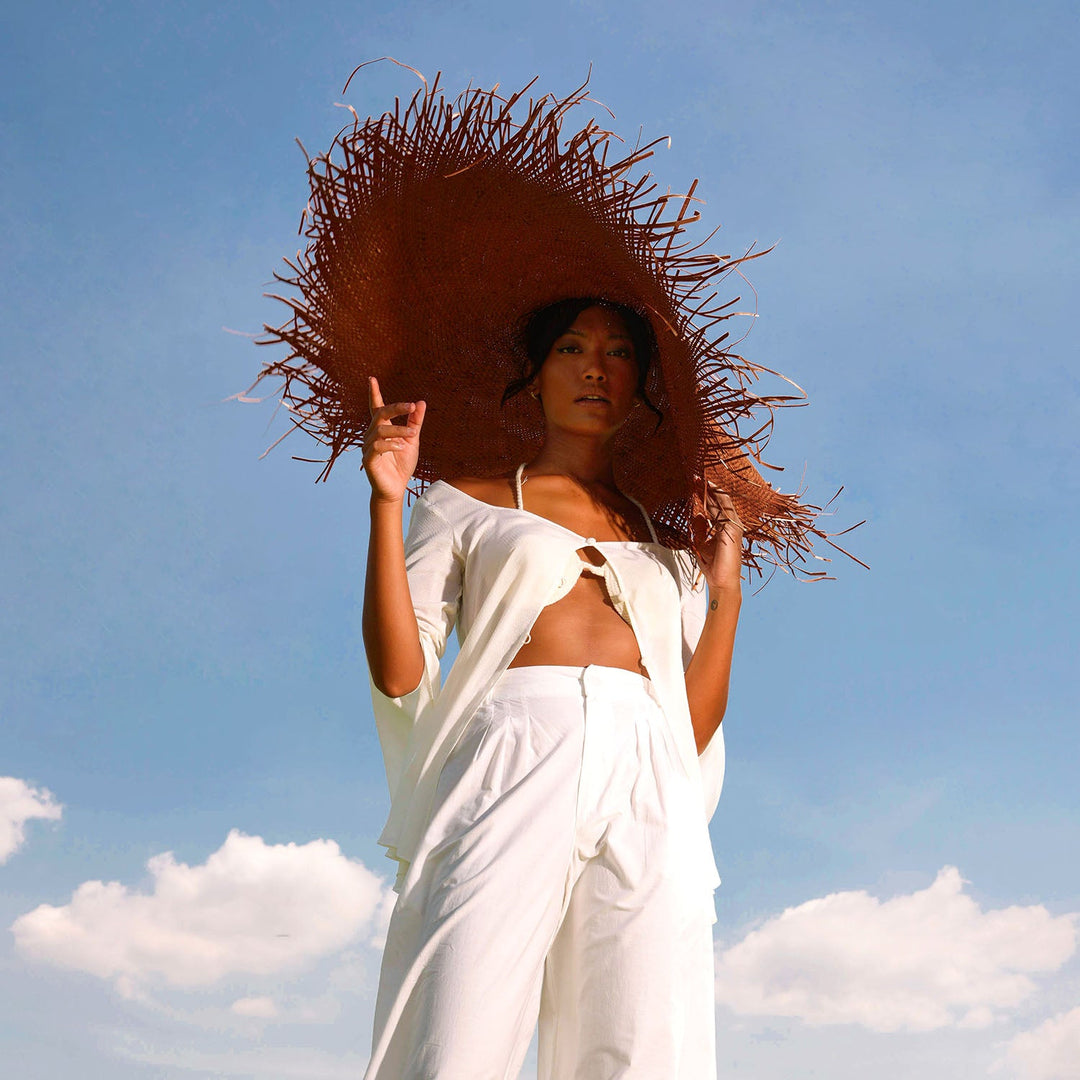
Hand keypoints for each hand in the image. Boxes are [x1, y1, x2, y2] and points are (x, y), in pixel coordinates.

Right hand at [362, 376, 425, 502]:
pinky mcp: (368, 460)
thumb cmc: (402, 464)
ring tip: (412, 434)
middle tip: (411, 406)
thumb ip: (415, 422)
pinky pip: (377, 447)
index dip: (374, 394)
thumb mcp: (412, 441)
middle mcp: (372, 435)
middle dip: (396, 408)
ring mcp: (368, 447)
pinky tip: (401, 447)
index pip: (376, 408)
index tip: (371, 379)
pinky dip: (390, 444)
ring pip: (380, 430)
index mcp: (381, 429)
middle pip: (380, 415)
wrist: (397, 488)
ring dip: (399, 430)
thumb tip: (420, 403)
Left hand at [693, 485, 743, 591]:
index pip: (715, 507)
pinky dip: (717, 499)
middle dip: (707, 490)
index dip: (706, 495)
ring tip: (700, 480)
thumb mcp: (702, 544)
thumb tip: (697, 514)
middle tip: (696, 478)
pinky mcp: (733, 530)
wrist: (721, 581)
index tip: (695, 484)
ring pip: (723, 503)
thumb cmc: (713, 565)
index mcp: (725, 528)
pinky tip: (709, 491)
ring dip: (712, 491)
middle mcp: (732, 525)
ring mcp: (734, 527)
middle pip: (719, 502)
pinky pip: (725, 510)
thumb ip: (700, 529)